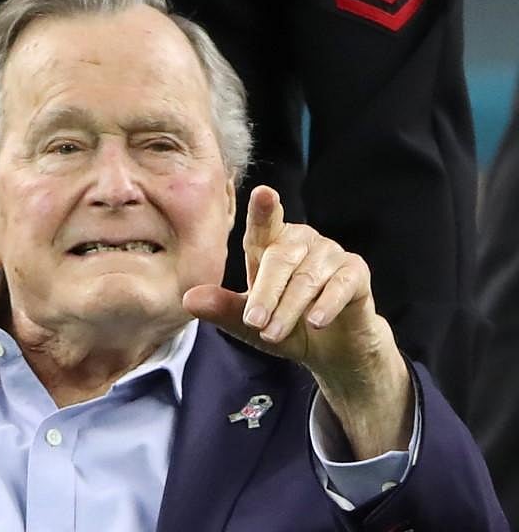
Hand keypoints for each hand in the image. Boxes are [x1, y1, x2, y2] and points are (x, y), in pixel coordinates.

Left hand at [183, 185, 411, 458]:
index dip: (263, 210)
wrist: (333, 349)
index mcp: (272, 245)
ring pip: (307, 277)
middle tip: (254, 324)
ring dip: (289, 308)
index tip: (263, 193)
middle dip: (265, 294)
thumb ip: (223, 310)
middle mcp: (301, 241)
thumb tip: (188, 299)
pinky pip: (341, 284)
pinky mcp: (356, 272)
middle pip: (280, 259)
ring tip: (274, 335)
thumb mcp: (250, 324)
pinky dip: (326, 304)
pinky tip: (315, 321)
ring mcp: (331, 253)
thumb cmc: (286, 326)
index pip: (264, 225)